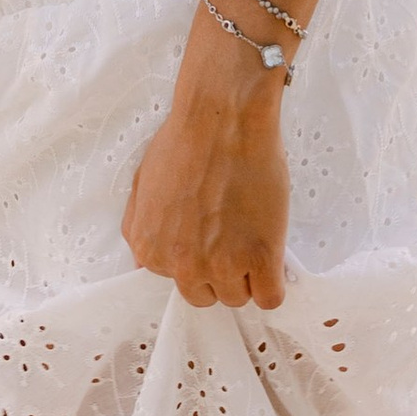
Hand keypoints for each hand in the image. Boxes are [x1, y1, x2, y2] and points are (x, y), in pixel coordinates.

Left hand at [122, 5, 289, 307]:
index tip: (210, 239)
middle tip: (234, 236)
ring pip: (237, 296)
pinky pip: (270, 297)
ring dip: (248, 273)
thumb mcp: (144, 187)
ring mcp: (220, 265)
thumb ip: (143, 227)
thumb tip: (149, 258)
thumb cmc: (186, 140)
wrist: (224, 118)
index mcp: (150, 250)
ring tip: (254, 236)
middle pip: (206, 294)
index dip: (197, 259)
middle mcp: (180, 265)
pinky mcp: (259, 258)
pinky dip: (273, 282)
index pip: (176, 282)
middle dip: (219, 270)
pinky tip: (273, 257)